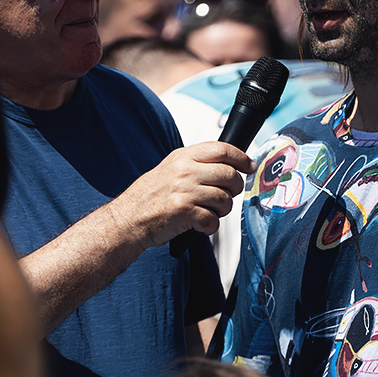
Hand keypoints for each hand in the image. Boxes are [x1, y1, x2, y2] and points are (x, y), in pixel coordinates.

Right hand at [119, 141, 254, 250]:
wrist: (128, 219)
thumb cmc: (150, 197)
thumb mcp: (170, 168)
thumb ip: (196, 164)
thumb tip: (229, 165)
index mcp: (183, 157)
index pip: (222, 149)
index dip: (241, 158)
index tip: (249, 166)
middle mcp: (184, 171)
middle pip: (229, 175)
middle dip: (234, 189)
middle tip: (225, 196)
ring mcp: (184, 191)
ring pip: (224, 199)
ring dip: (221, 210)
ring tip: (208, 212)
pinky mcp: (184, 212)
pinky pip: (213, 220)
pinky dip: (210, 226)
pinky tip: (199, 225)